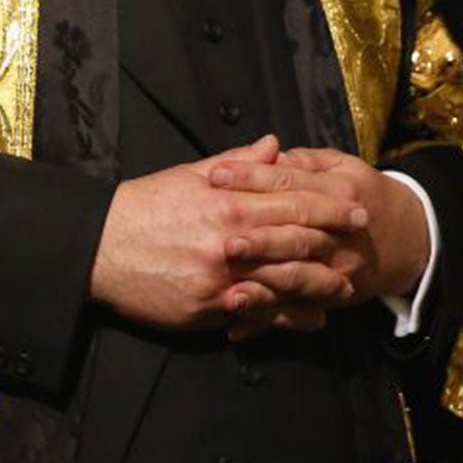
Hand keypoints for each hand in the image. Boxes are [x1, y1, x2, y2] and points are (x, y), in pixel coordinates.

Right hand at [88, 136, 366, 331]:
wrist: (99, 247)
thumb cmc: (145, 206)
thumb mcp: (190, 175)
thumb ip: (238, 163)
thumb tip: (274, 145)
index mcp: (227, 204)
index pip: (291, 202)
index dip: (329, 206)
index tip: (356, 207)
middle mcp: (229, 242)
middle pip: (296, 243)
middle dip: (334, 243)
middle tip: (362, 242)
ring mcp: (220, 280)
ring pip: (283, 283)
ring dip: (318, 285)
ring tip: (344, 287)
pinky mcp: (207, 310)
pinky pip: (256, 314)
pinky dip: (285, 317)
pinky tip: (307, 318)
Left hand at [208, 147, 427, 312]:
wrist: (406, 237)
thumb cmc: (362, 192)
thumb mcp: (339, 165)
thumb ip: (303, 161)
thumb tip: (266, 153)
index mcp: (339, 191)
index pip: (289, 183)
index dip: (252, 178)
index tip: (216, 174)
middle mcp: (338, 235)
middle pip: (294, 236)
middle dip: (259, 241)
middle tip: (223, 243)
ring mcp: (336, 271)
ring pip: (297, 280)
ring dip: (263, 288)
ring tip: (230, 292)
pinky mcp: (329, 297)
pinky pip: (296, 313)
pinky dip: (266, 322)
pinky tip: (237, 327)